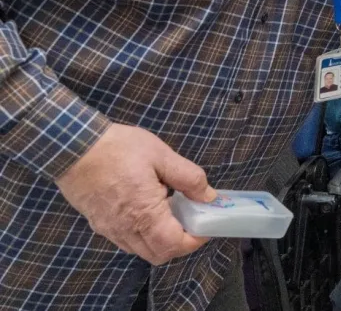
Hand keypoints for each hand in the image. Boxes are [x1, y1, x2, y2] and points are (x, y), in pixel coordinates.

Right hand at [55, 123, 216, 264]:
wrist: (71, 147)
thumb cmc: (117, 149)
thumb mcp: (161, 156)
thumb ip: (189, 178)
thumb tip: (208, 196)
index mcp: (144, 214)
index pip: (174, 245)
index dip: (195, 240)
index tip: (206, 225)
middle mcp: (125, 229)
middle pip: (159, 254)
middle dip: (181, 243)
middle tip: (191, 219)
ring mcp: (109, 229)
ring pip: (142, 250)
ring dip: (161, 240)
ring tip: (171, 211)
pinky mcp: (99, 224)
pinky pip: (126, 241)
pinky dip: (144, 235)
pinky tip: (150, 209)